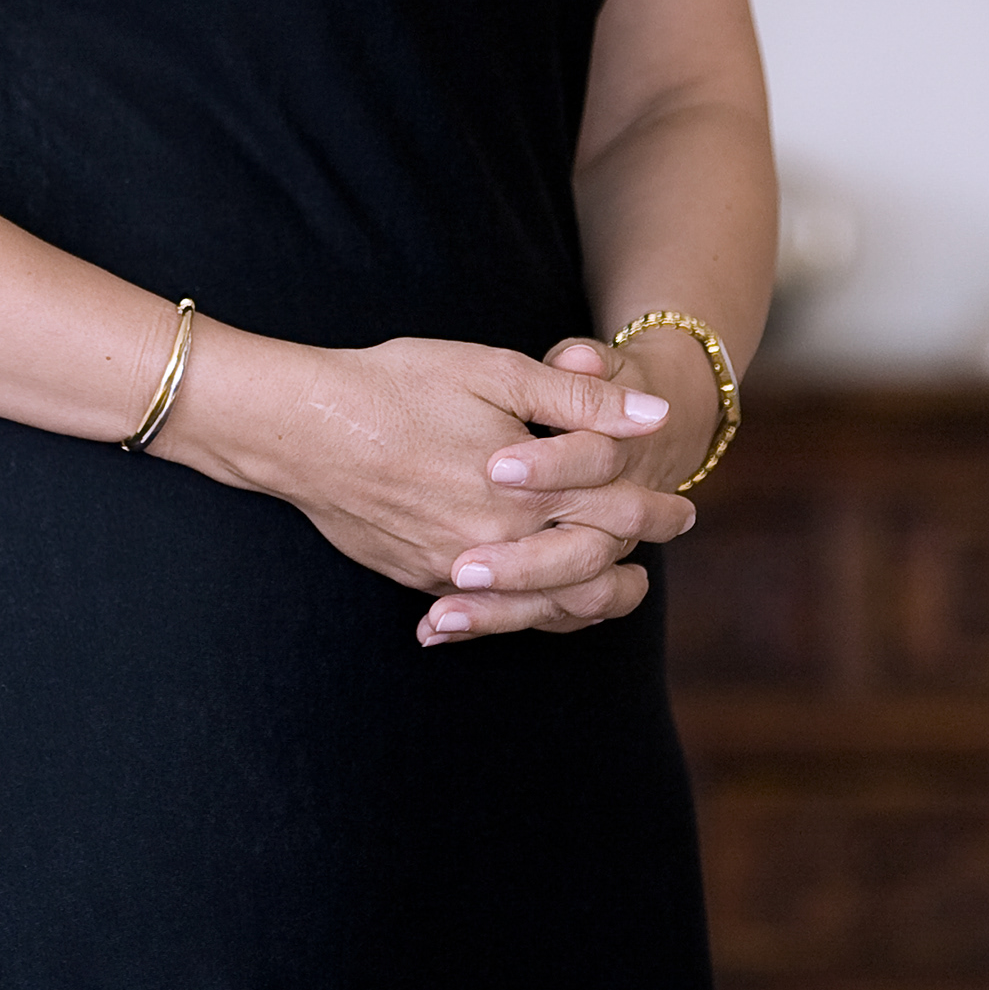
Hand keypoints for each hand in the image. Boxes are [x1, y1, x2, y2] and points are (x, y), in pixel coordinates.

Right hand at [415, 335, 698, 648]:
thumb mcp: (494, 373)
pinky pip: (489, 616)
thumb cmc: (398, 387)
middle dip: (636, 556)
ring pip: (543, 606)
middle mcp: (498, 544)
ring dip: (590, 601)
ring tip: (620, 589)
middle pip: (590, 567)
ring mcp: (456, 570)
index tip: (685, 508)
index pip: (616, 511)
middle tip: (665, 542)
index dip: (656, 510)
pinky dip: (526, 615)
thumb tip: (655, 417)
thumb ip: (578, 399)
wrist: (303, 429)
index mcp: (527, 492)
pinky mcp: (420, 578)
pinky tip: (538, 605)